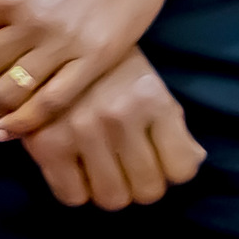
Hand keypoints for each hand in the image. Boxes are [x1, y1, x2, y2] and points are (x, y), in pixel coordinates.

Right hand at [16, 46, 207, 209]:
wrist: (42, 40)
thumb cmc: (103, 64)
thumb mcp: (146, 82)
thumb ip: (172, 122)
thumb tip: (196, 159)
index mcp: (149, 97)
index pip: (181, 169)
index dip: (169, 167)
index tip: (154, 155)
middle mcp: (118, 115)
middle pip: (147, 190)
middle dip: (139, 182)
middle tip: (125, 163)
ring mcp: (81, 130)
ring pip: (111, 198)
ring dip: (108, 188)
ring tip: (99, 166)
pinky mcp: (46, 142)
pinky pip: (72, 196)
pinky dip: (74, 189)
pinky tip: (73, 167)